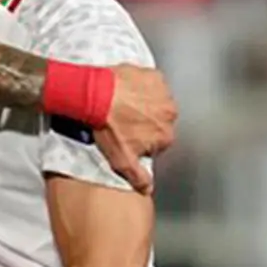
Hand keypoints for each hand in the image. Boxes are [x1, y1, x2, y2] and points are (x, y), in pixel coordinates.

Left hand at [97, 65, 176, 193]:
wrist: (96, 96)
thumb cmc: (107, 127)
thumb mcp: (120, 159)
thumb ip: (138, 176)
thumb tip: (148, 190)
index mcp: (165, 136)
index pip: (159, 141)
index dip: (145, 138)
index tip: (131, 135)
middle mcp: (170, 115)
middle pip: (161, 121)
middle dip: (148, 121)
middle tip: (127, 118)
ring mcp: (164, 94)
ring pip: (159, 102)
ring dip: (148, 103)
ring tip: (127, 104)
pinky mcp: (155, 77)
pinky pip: (155, 83)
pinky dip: (145, 85)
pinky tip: (130, 89)